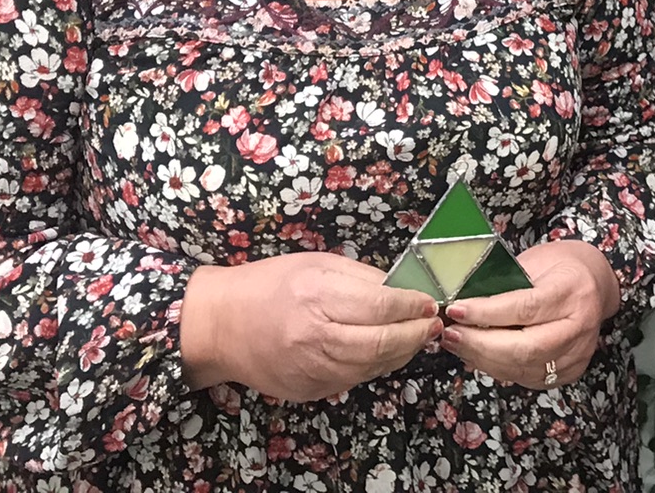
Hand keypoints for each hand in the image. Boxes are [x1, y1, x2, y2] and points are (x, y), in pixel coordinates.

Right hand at [180, 252, 440, 400]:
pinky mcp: (309, 390)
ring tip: (418, 337)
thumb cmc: (269, 285)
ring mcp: (311, 369)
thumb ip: (360, 277)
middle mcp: (315, 336)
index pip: (380, 306)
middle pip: (381, 342)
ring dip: (402, 352)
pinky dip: (376, 366)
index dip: (411, 306)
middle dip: (416, 334)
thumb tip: (402, 287)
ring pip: (372, 366)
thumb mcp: (316, 264)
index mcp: (317, 296)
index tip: (429, 302)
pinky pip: (354, 379)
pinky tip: (387, 352)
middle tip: (434, 324)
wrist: (220, 325)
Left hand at [441, 240, 619, 389]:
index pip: (524, 308)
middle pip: (524, 348)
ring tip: (458, 344)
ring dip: (483, 359)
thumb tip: (463, 305)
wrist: (596, 282)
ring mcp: (578, 353)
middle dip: (480, 345)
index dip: (486, 314)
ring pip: (523, 368)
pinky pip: (528, 377)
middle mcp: (579, 325)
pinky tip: (479, 355)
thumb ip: (503, 284)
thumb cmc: (561, 266)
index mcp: (572, 290)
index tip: (457, 311)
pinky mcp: (571, 371)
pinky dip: (499, 368)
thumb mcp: (534, 261)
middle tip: (451, 334)